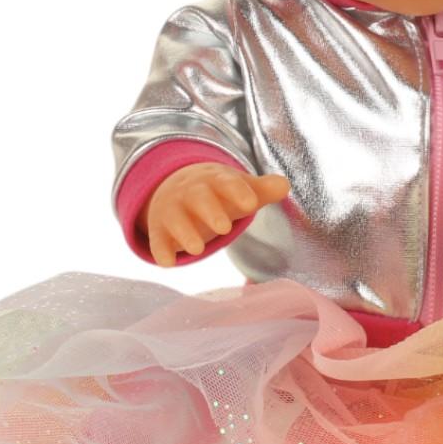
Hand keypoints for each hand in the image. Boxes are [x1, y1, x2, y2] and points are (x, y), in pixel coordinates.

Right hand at [140, 163, 290, 267]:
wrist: (178, 188)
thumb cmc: (219, 194)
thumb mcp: (240, 191)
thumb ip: (262, 190)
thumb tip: (284, 185)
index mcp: (216, 181)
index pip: (227, 182)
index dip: (238, 191)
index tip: (251, 203)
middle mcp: (192, 193)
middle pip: (200, 198)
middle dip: (210, 211)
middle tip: (225, 229)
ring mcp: (174, 210)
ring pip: (176, 219)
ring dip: (186, 232)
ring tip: (198, 250)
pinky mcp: (161, 230)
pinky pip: (158, 239)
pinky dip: (161, 250)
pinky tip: (168, 263)